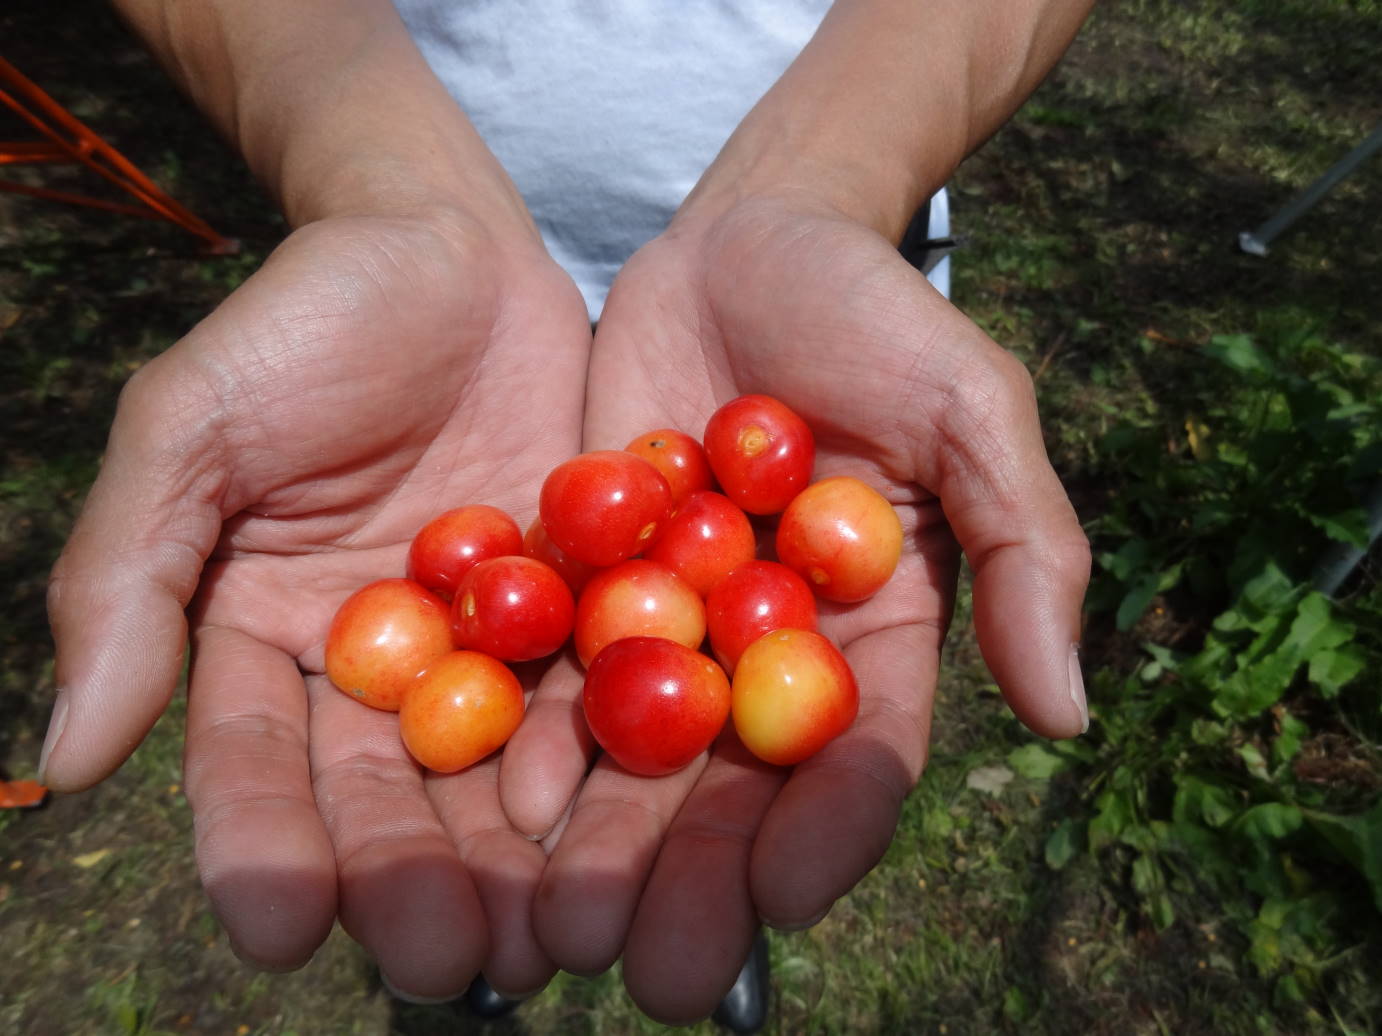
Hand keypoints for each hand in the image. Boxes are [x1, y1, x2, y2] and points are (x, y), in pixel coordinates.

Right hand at [42, 210, 591, 999]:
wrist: (447, 246)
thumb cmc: (303, 322)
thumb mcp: (192, 428)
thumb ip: (127, 576)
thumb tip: (66, 757)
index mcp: (267, 637)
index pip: (255, 762)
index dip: (263, 844)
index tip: (280, 929)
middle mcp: (378, 662)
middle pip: (386, 793)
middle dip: (410, 880)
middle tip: (443, 966)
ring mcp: (485, 641)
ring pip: (492, 769)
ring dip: (512, 860)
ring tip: (541, 942)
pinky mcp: (578, 604)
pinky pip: (587, 691)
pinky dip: (599, 761)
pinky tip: (619, 826)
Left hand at [500, 193, 1090, 1021]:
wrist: (748, 234)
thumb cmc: (878, 316)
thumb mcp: (973, 409)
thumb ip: (1026, 550)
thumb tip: (1071, 714)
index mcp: (873, 635)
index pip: (861, 758)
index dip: (828, 829)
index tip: (787, 897)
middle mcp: (767, 653)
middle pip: (737, 787)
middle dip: (699, 879)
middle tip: (658, 973)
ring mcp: (671, 623)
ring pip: (637, 754)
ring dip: (601, 842)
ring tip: (562, 926)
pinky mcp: (584, 580)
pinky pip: (555, 669)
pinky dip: (528, 735)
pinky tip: (497, 801)